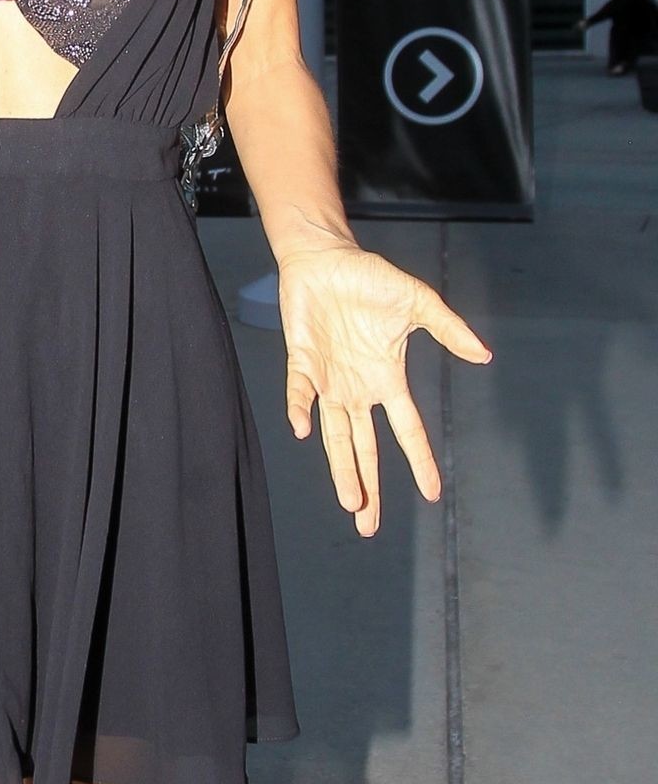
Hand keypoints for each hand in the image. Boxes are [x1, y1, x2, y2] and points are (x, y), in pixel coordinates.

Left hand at [278, 244, 491, 537]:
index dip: (420, 461)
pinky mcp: (301, 360)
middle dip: (366, 486)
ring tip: (350, 504)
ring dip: (341, 467)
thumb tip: (484, 355)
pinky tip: (305, 429)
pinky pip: (300, 390)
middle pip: (363, 447)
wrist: (325, 257)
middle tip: (367, 525)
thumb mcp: (417, 302)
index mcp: (386, 377)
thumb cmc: (369, 278)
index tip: (432, 494)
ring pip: (333, 435)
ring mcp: (328, 377)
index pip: (407, 429)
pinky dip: (301, 408)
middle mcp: (357, 387)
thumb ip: (448, 329)